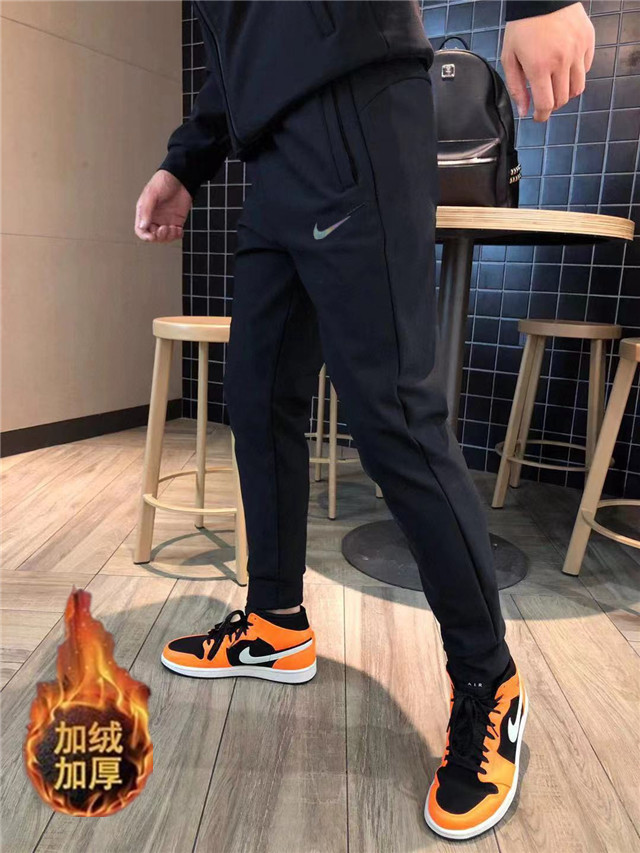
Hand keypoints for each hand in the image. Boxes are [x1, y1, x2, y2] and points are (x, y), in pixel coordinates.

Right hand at [134, 169, 191, 242]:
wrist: (181, 178)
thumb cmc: (163, 181)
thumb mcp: (152, 194)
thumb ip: (146, 210)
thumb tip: (143, 226)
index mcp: (145, 212)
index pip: (141, 230)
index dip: (146, 236)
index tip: (153, 236)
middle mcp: (154, 218)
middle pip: (153, 236)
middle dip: (159, 236)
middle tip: (165, 228)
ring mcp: (166, 220)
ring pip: (165, 237)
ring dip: (169, 237)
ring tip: (173, 228)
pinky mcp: (176, 221)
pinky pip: (175, 234)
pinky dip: (177, 235)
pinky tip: (179, 230)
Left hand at [501, 3, 594, 121]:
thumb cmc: (523, 24)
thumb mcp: (510, 57)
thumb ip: (516, 86)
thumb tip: (524, 110)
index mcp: (539, 67)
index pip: (546, 104)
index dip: (541, 116)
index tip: (538, 117)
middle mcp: (561, 61)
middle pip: (563, 99)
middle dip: (552, 105)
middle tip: (545, 99)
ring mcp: (577, 51)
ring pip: (578, 88)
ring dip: (566, 93)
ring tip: (556, 85)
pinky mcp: (588, 41)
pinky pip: (586, 68)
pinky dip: (576, 74)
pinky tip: (565, 68)